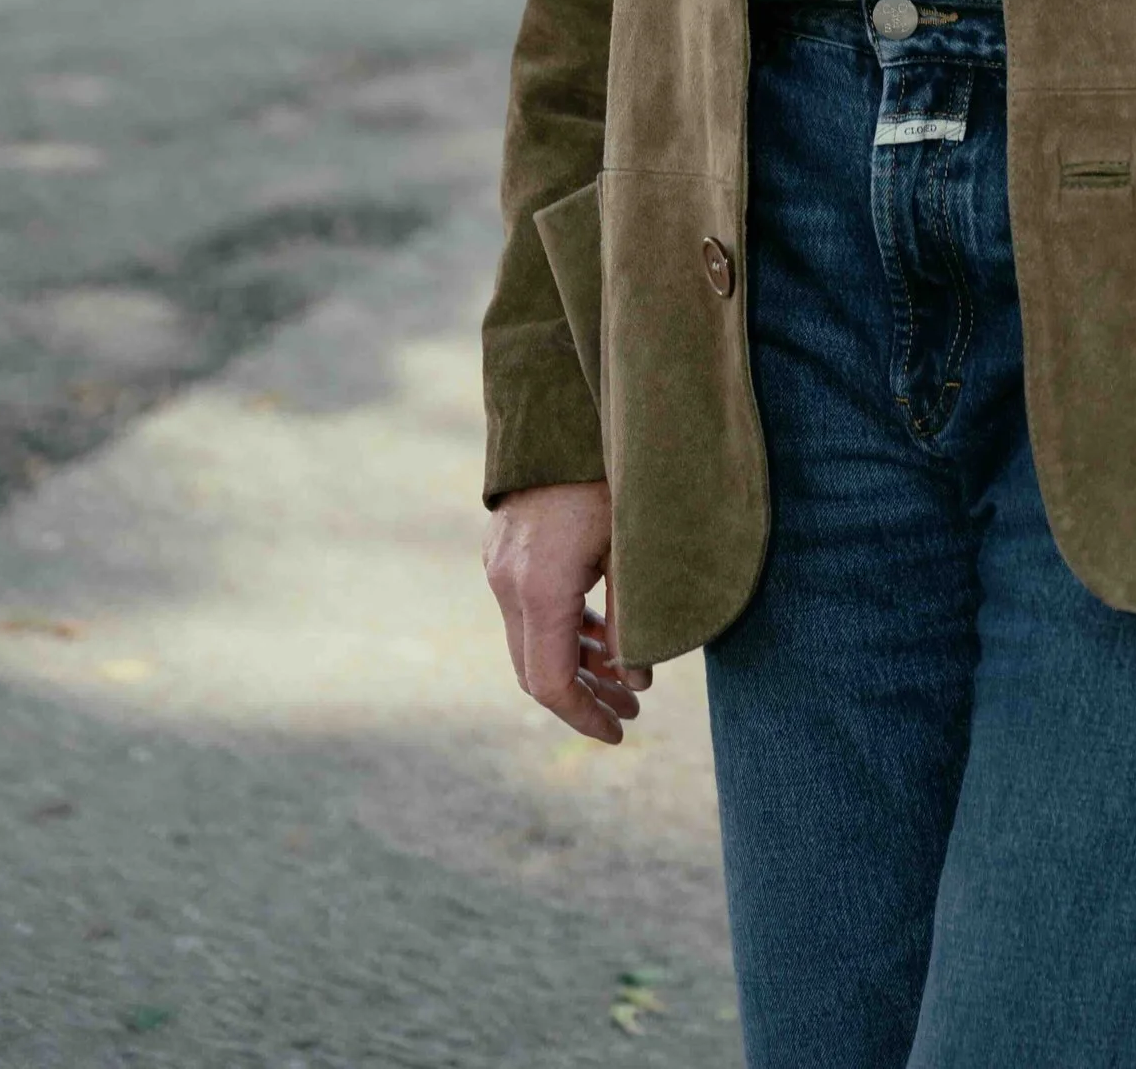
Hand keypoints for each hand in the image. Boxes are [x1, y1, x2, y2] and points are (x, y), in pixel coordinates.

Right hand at [484, 478, 652, 746]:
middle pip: (535, 668)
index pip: (551, 682)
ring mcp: (498, 564)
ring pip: (531, 639)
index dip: (585, 715)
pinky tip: (601, 634)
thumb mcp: (632, 546)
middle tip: (632, 710)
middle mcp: (507, 581)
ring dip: (576, 662)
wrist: (563, 404)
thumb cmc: (611, 473)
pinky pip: (527, 609)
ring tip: (627, 677)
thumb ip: (632, 618)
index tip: (621, 732)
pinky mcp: (503, 549)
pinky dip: (562, 629)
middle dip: (584, 695)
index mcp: (539, 587)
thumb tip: (637, 680)